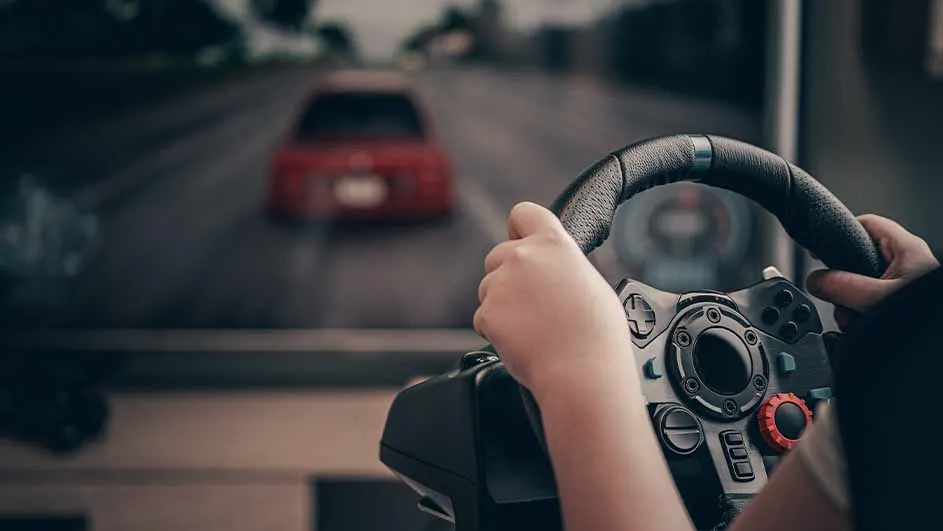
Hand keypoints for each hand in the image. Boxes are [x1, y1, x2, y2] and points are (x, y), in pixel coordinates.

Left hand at [474, 202, 633, 397]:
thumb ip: (562, 265)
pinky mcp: (487, 313)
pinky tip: (524, 340)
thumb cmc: (596, 335)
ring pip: (488, 288)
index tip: (521, 240)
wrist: (582, 372)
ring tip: (534, 326)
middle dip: (507, 275)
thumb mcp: (590, 281)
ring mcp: (501, 285)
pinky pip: (483, 317)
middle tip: (532, 302)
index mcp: (553, 244)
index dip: (519, 229)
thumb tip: (552, 270)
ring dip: (502, 304)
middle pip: (497, 255)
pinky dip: (497, 330)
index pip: (523, 213)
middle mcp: (522, 257)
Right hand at [806, 214, 938, 329]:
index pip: (866, 224)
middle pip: (858, 259)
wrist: (934, 342)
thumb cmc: (929, 313)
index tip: (820, 248)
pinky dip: (861, 314)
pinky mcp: (900, 303)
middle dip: (842, 282)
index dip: (840, 232)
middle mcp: (905, 263)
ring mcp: (902, 284)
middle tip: (838, 294)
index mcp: (905, 248)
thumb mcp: (878, 297)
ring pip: (862, 285)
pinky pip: (870, 303)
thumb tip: (816, 280)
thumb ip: (843, 287)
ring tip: (854, 317)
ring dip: (850, 303)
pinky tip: (861, 324)